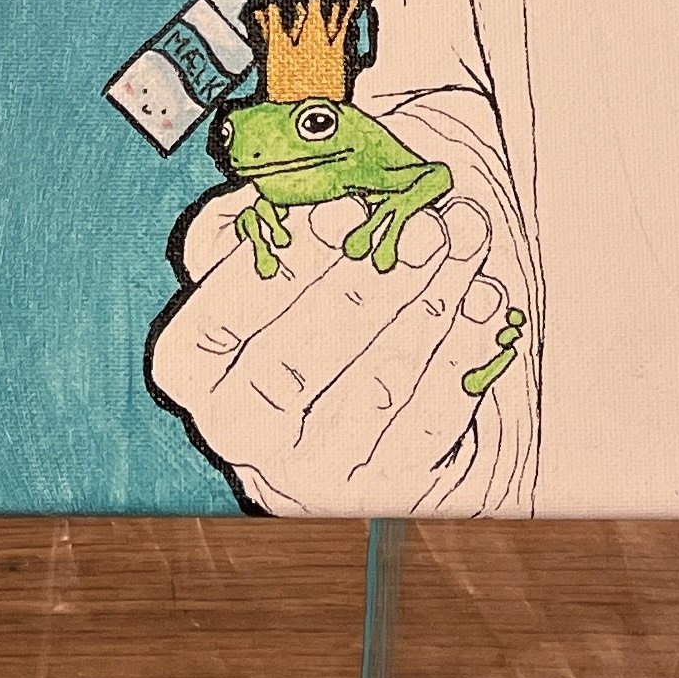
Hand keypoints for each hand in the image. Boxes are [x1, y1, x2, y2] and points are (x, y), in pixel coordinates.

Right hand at [149, 190, 518, 513]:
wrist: (346, 389)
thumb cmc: (301, 294)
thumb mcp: (261, 249)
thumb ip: (261, 220)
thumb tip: (281, 188)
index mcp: (192, 366)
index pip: (223, 317)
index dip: (285, 263)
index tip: (343, 207)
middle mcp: (240, 430)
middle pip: (297, 362)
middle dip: (368, 287)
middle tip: (424, 227)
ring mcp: (311, 472)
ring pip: (376, 387)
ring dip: (431, 306)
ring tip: (465, 239)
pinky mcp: (384, 489)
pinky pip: (431, 423)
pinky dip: (463, 355)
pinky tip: (485, 300)